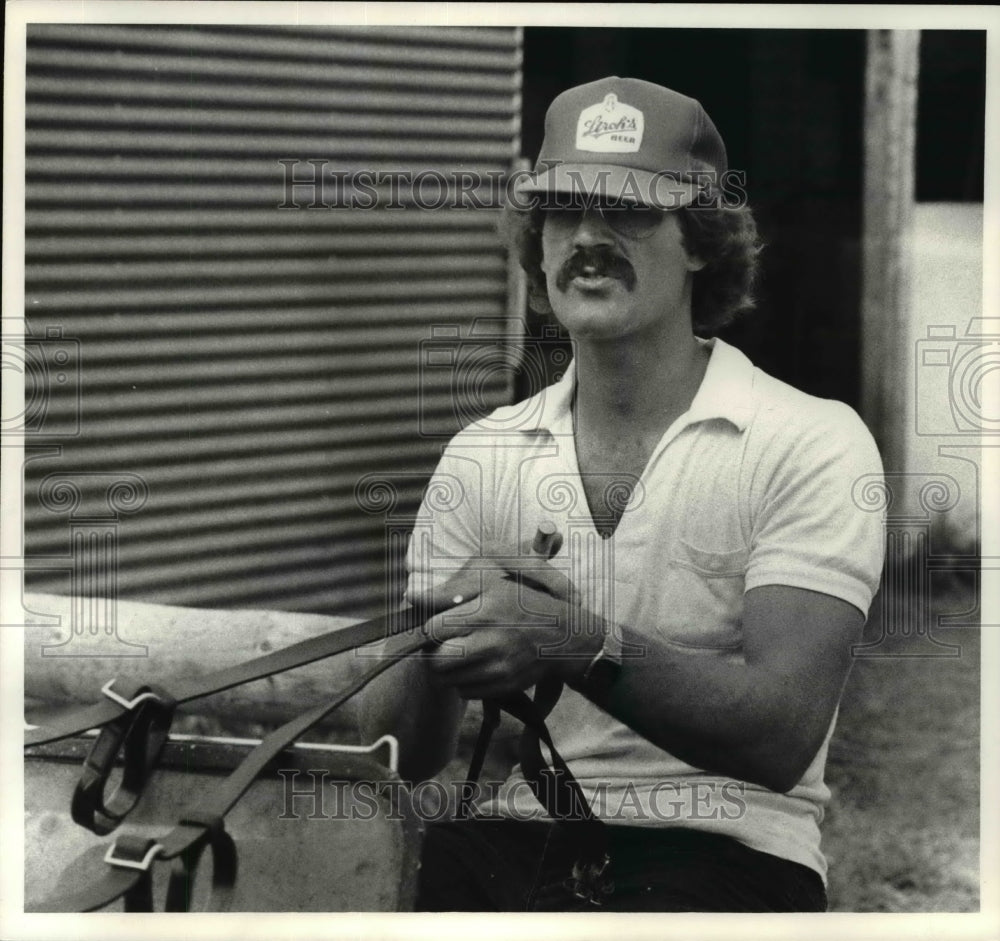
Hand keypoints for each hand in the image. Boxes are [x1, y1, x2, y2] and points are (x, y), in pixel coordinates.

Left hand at [408, 557, 601, 699]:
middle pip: (436, 661)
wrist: (563, 635)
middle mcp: (489, 643)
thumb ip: (449, 591)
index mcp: (482, 612)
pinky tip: (475, 666)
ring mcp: (497, 669)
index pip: (433, 629)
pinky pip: (466, 692)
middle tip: (443, 645)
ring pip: (448, 680)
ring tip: (460, 655)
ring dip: (447, 670)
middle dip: (433, 654)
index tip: (436, 627)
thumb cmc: (523, 603)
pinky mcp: (503, 687)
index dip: (428, 629)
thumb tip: (412, 596)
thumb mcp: (491, 584)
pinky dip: (463, 681)